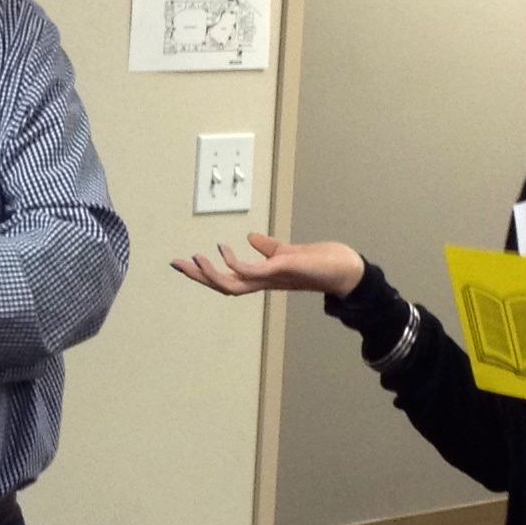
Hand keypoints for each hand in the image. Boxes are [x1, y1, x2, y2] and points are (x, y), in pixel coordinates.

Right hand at [170, 234, 366, 296]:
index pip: (229, 278)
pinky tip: (223, 250)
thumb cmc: (324, 263)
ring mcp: (273, 277)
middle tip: (176, 264)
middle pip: (224, 285)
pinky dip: (235, 263)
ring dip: (211, 273)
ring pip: (233, 283)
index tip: (185, 262)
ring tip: (195, 259)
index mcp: (264, 277)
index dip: (205, 274)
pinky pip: (252, 271)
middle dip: (198, 276)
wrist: (349, 271)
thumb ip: (268, 248)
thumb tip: (250, 238)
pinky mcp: (284, 269)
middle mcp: (265, 281)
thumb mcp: (290, 253)